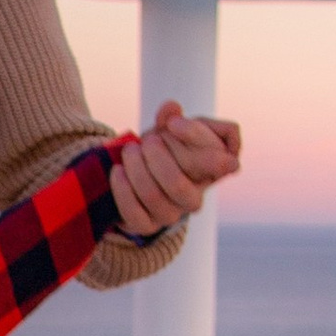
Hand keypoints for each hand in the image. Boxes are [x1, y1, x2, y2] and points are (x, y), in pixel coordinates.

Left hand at [111, 101, 241, 238]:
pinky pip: (134, 213)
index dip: (195, 137)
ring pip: (153, 196)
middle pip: (178, 184)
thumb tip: (171, 109)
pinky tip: (118, 171)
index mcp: (212, 173)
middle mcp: (196, 198)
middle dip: (156, 156)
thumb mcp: (171, 129)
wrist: (136, 173)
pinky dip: (122, 189)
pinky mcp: (147, 226)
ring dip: (136, 168)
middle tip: (147, 140)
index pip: (217, 160)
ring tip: (130, 150)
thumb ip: (174, 117)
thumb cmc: (163, 149)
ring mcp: (172, 215)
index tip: (173, 123)